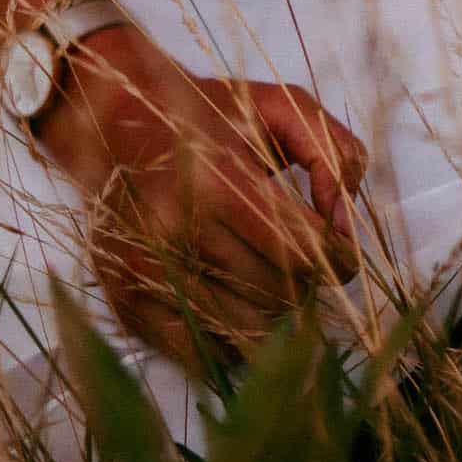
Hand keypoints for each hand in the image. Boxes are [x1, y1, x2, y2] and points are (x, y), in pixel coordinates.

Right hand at [36, 22, 366, 376]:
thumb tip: (344, 227)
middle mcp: (178, 230)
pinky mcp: (126, 302)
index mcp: (218, 179)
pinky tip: (236, 305)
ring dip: (272, 312)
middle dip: (306, 282)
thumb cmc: (210, 112)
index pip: (303, 251)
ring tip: (269, 278)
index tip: (342, 253)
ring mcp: (147, 271)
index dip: (339, 258)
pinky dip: (232, 341)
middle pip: (279, 295)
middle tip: (302, 260)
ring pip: (246, 330)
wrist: (117, 118)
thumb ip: (330, 152)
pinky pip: (201, 356)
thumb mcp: (279, 105)